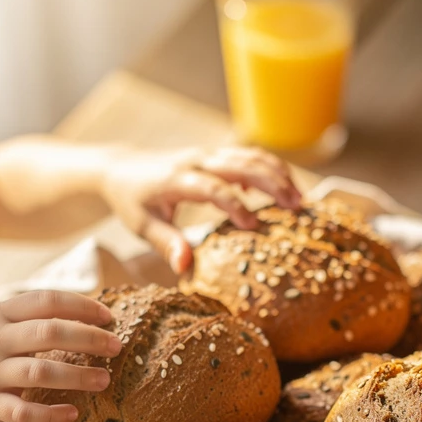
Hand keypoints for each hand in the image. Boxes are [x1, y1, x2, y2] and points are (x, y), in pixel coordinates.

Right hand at [0, 290, 119, 421]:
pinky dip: (50, 414)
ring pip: (40, 371)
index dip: (83, 306)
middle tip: (117, 347)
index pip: (47, 301)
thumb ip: (29, 316)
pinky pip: (21, 412)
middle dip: (90, 338)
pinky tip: (73, 413)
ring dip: (78, 375)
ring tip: (104, 380)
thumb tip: (84, 314)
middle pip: (49, 332)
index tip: (109, 317)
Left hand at [100, 146, 300, 271]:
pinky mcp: (214, 155)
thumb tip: (185, 268)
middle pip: (240, 164)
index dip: (235, 205)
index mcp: (176, 179)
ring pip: (249, 155)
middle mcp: (195, 160)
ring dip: (277, 173)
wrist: (121, 168)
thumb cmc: (133, 201)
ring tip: (300, 197)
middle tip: (296, 206)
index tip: (253, 226)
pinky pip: (247, 156)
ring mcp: (207, 154)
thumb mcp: (143, 226)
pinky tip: (283, 188)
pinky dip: (268, 168)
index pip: (212, 188)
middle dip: (271, 183)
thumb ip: (166, 244)